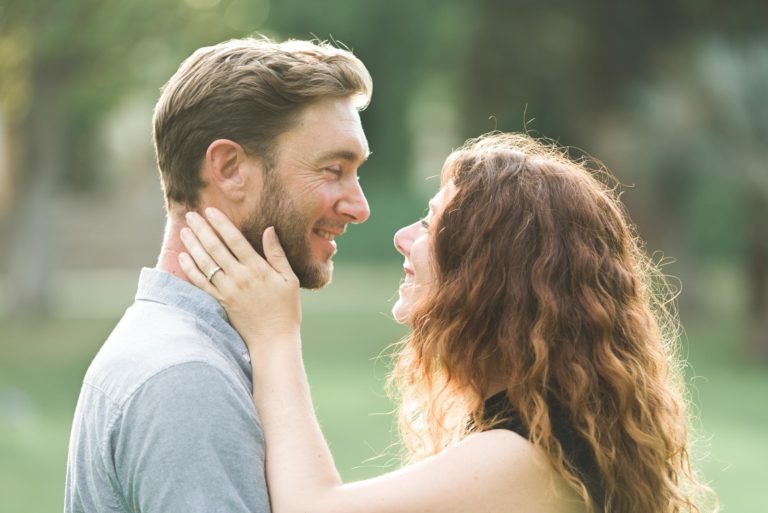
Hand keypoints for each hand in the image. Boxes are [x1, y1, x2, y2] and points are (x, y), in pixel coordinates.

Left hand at [178, 208, 301, 351]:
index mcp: (258, 269)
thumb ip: (277, 254)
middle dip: (202, 229)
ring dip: (193, 245)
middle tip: (190, 215)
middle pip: (215, 248)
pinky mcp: (220, 302)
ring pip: (205, 263)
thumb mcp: (289, 279)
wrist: (273, 340)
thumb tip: (269, 230)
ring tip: (184, 231)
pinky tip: (183, 257)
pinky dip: (191, 269)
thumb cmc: (286, 309)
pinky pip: (201, 282)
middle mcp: (239, 277)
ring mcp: (227, 291)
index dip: (221, 223)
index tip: (210, 210)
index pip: (235, 240)